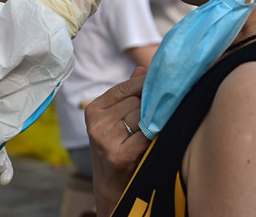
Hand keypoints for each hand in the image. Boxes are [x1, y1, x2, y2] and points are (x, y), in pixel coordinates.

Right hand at [86, 67, 149, 216]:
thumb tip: (142, 69)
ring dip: (152, 123)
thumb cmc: (118, 148)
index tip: (161, 87)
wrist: (112, 187)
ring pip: (143, 116)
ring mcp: (105, 138)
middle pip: (136, 102)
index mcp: (94, 109)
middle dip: (149, 109)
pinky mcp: (118, 154)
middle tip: (153, 120)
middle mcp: (96, 122)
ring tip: (150, 134)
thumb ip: (128, 94)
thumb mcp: (116, 120)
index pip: (125, 88)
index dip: (145, 87)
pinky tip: (152, 142)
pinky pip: (146, 134)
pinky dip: (154, 136)